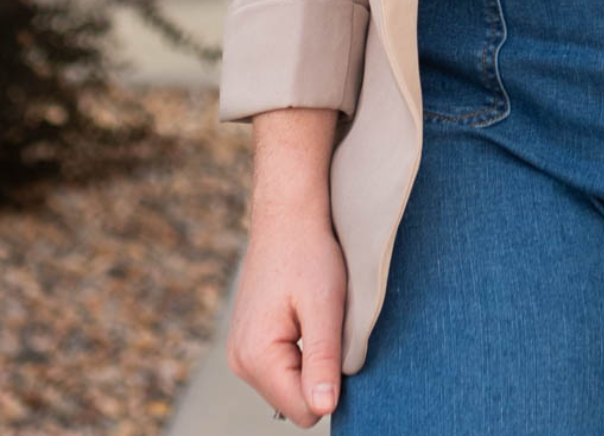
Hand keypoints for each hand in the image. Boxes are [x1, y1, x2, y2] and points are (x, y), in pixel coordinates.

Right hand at [226, 205, 346, 424]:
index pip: (304, 411)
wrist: (287, 215)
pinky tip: (304, 317)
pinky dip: (301, 351)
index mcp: (256, 357)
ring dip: (312, 361)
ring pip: (289, 386)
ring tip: (315, 317)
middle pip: (295, 402)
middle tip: (329, 325)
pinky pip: (282, 368)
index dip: (332, 386)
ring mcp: (241, 353)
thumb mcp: (325, 305)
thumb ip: (322, 359)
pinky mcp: (249, 343)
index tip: (340, 344)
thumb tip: (324, 410)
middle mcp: (240, 362)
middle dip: (320, 373)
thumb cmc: (309, 253)